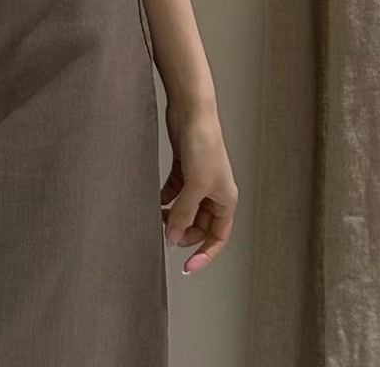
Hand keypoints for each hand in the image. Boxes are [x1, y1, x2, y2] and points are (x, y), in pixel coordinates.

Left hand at [161, 103, 237, 274]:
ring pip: (185, 210)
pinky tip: (154, 202)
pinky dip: (165, 200)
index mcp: (226, 200)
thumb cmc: (204, 144)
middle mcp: (214, 192)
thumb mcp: (195, 185)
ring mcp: (198, 181)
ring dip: (172, 216)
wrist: (191, 111)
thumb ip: (183, 213)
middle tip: (165, 234)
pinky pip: (175, 193)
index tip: (187, 267)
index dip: (204, 254)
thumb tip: (172, 237)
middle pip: (199, 225)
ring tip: (156, 218)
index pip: (218, 237)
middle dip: (183, 232)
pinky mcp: (184, 169)